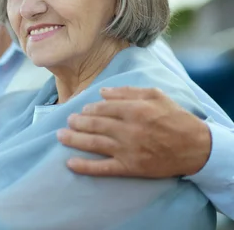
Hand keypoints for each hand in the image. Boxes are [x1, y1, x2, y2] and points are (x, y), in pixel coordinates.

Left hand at [57, 86, 211, 177]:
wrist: (196, 147)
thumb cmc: (175, 118)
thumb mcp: (156, 95)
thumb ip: (127, 91)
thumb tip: (102, 92)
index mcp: (135, 110)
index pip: (103, 108)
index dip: (89, 108)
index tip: (83, 109)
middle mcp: (128, 129)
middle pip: (95, 124)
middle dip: (77, 122)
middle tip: (68, 120)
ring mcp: (127, 150)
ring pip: (94, 143)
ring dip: (74, 139)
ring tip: (61, 135)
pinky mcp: (130, 167)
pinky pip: (103, 167)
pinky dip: (85, 166)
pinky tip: (71, 164)